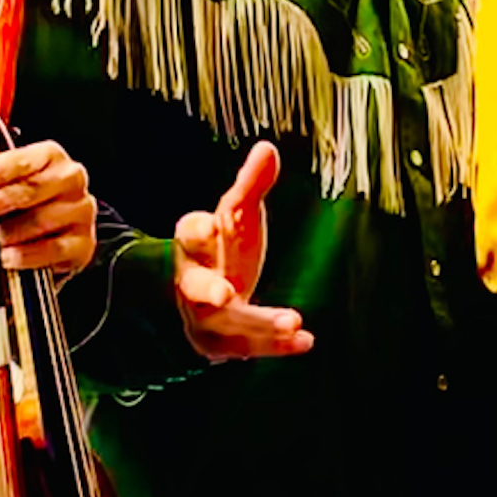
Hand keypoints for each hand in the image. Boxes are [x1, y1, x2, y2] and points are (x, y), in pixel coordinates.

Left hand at [0, 138, 94, 278]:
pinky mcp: (83, 243)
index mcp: (50, 158)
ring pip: (43, 220)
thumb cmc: (26, 204)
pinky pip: (54, 249)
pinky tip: (6, 256)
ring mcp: (81, 212)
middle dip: (0, 199)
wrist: (59, 232)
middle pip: (35, 188)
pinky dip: (26, 254)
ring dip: (10, 230)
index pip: (25, 158)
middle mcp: (71, 180)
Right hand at [173, 142, 312, 360]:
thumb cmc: (222, 247)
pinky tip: (306, 341)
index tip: (213, 224)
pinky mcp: (222, 344)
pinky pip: (247, 348)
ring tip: (293, 322)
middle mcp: (192, 282)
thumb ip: (250, 185)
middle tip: (224, 293)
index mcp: (193, 244)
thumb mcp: (235, 215)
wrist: (203, 296)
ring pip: (226, 324)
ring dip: (258, 325)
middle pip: (194, 287)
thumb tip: (267, 147)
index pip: (190, 233)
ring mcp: (205, 317)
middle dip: (207, 290)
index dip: (199, 229)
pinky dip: (276, 346)